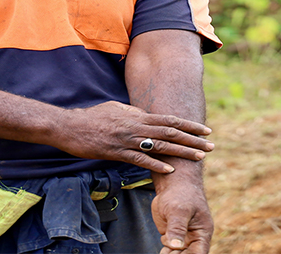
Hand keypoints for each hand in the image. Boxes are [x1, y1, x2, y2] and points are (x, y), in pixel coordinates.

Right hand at [54, 101, 213, 173]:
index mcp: (138, 116)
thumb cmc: (93, 117)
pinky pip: (140, 159)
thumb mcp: (117, 110)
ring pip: (160, 146)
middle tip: (211, 146)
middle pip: (171, 133)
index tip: (206, 130)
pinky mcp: (116, 152)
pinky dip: (156, 164)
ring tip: (199, 157)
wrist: (69, 126)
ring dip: (182, 152)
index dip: (190, 126)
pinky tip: (170, 170)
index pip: (171, 121)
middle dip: (193, 140)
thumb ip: (135, 114)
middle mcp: (137, 126)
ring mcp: (127, 140)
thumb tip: (147, 116)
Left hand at [152, 174, 213, 253]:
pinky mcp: (171, 235)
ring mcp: (182, 237)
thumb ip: (177, 228)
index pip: (200, 253)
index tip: (179, 253)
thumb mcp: (179, 210)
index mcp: (202, 232)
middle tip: (167, 251)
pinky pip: (169, 250)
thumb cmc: (181, 194)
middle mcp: (194, 238)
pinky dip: (165, 252)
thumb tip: (176, 246)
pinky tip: (163, 246)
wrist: (173, 184)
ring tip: (166, 243)